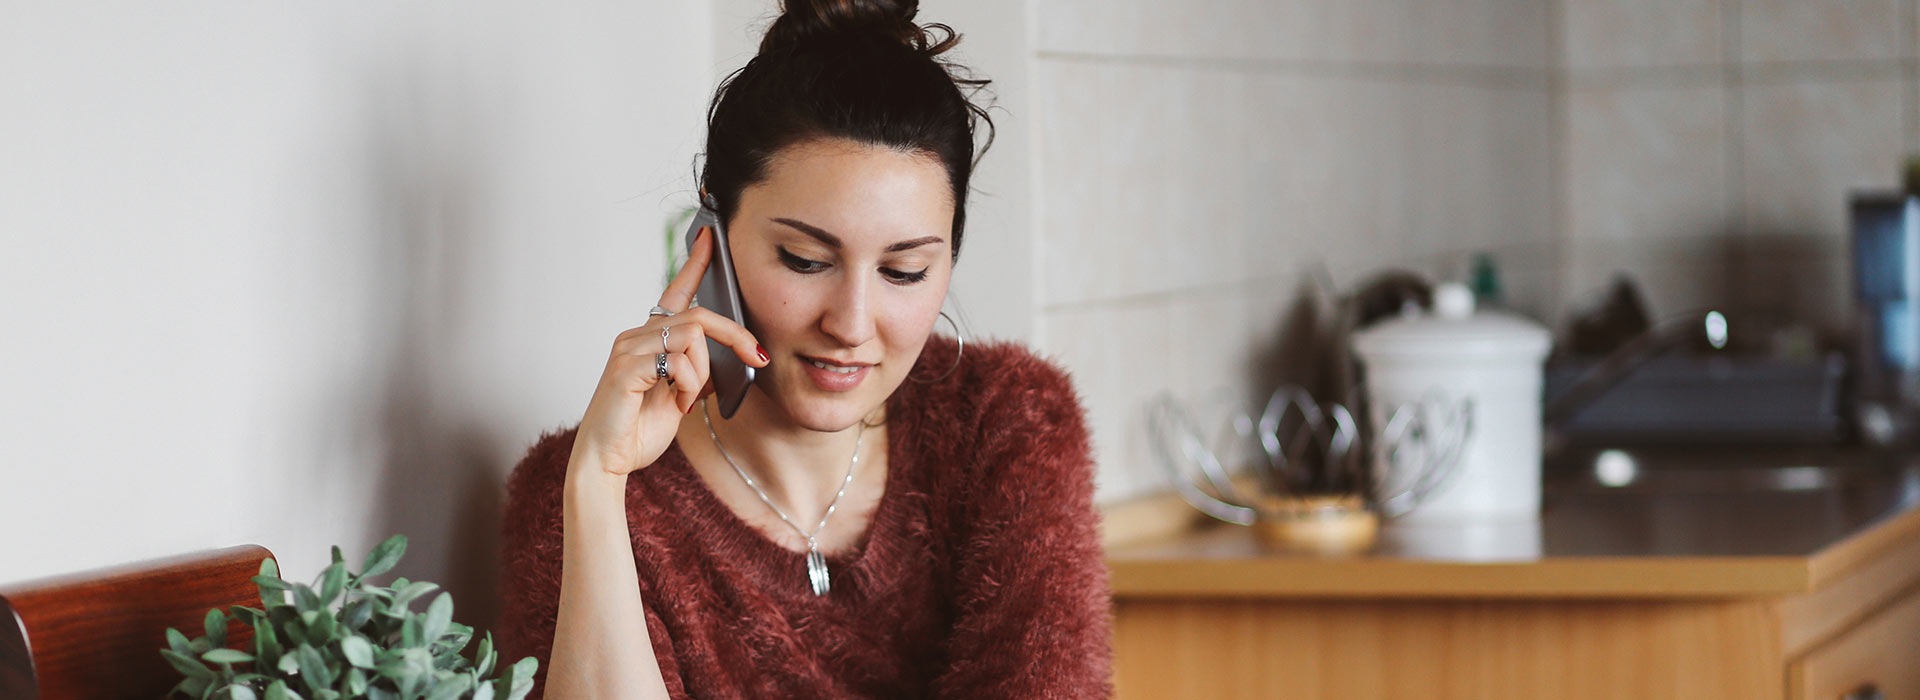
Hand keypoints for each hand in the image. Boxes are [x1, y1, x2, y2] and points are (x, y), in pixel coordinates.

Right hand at [568, 226, 768, 478]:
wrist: (609, 461)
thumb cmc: (638, 430)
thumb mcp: (682, 398)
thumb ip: (702, 373)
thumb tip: (734, 360)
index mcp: (651, 339)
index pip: (676, 292)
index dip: (696, 262)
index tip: (711, 236)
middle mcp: (636, 336)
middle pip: (699, 315)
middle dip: (736, 336)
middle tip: (757, 358)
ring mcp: (628, 349)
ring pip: (692, 337)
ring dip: (704, 374)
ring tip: (689, 400)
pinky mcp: (626, 368)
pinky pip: (677, 361)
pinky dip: (689, 386)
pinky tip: (679, 405)